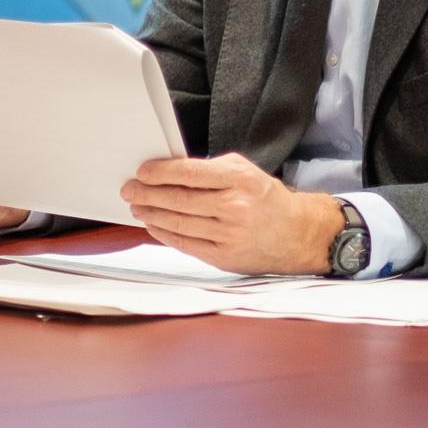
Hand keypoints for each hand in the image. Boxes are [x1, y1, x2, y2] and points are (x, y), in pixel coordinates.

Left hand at [119, 154, 342, 274]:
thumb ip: (211, 170)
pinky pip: (185, 244)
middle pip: (178, 200)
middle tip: (129, 190)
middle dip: (147, 194)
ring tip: (137, 207)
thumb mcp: (246, 171)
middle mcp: (235, 207)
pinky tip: (153, 225)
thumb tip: (171, 173)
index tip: (143, 172)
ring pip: (178, 223)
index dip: (160, 172)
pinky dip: (164, 234)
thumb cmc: (267, 199)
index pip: (189, 173)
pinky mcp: (224, 257)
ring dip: (150, 214)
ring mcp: (228, 235)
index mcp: (240, 180)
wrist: (297, 234)